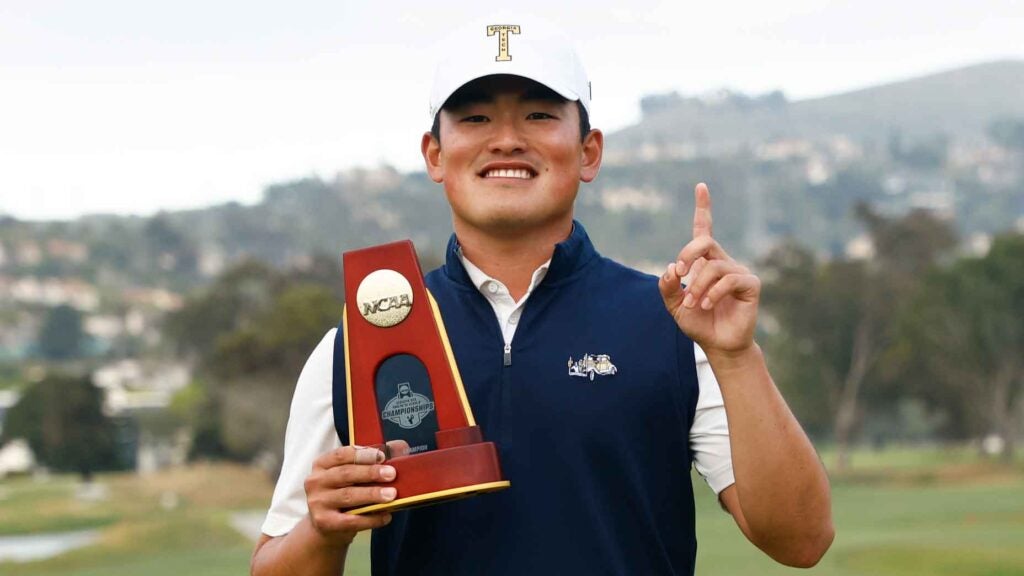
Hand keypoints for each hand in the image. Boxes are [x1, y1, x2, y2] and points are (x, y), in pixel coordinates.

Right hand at [303, 441, 407, 545]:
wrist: (326, 526)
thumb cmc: (345, 492)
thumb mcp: (354, 474)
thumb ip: (375, 459)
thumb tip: (401, 447)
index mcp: (322, 464)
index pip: (341, 454)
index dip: (362, 454)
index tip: (382, 456)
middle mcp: (316, 481)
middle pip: (346, 474)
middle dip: (370, 473)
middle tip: (391, 474)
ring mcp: (318, 502)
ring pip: (348, 496)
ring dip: (372, 495)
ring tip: (392, 495)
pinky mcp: (324, 522)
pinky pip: (351, 520)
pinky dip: (371, 518)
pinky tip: (386, 516)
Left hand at [658, 183, 760, 354]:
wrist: (718, 345)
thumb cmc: (698, 322)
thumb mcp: (674, 304)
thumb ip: (668, 286)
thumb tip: (673, 267)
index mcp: (706, 262)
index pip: (704, 229)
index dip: (703, 207)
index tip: (701, 186)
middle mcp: (723, 262)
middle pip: (705, 241)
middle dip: (688, 254)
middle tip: (680, 273)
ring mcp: (739, 272)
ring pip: (713, 266)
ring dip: (697, 285)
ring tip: (692, 304)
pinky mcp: (751, 284)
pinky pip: (728, 279)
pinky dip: (712, 292)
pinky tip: (706, 305)